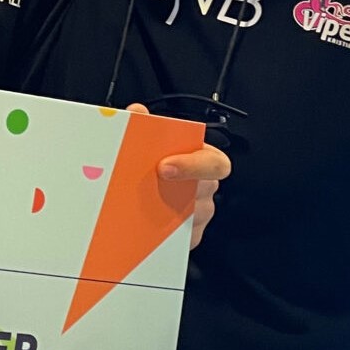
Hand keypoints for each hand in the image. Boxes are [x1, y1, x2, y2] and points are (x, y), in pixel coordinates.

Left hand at [127, 103, 231, 249]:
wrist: (147, 193)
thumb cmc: (156, 164)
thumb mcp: (152, 141)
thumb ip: (145, 126)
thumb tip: (137, 112)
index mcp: (202, 159)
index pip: (214, 162)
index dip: (193, 164)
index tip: (164, 167)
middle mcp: (205, 187)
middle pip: (202, 190)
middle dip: (176, 188)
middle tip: (146, 188)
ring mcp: (200, 214)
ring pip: (189, 215)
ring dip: (163, 209)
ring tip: (135, 204)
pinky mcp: (189, 236)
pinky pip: (180, 237)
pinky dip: (160, 230)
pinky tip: (139, 222)